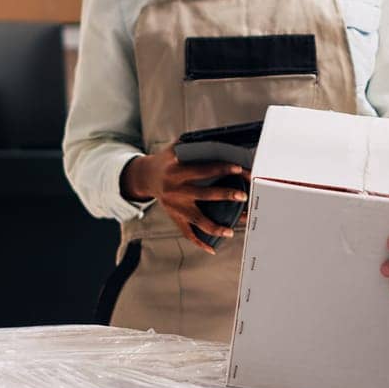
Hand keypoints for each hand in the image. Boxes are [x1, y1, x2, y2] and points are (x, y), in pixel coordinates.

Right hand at [121, 151, 247, 254]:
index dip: (221, 168)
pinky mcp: (175, 217)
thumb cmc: (167, 160)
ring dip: (214, 226)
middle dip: (225, 195)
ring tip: (230, 231)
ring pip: (197, 219)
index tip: (239, 168)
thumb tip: (218, 139)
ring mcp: (175, 206)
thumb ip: (193, 144)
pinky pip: (187, 233)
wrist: (145, 177)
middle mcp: (176, 190)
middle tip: (243, 196)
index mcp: (177, 172)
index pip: (203, 170)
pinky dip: (199, 242)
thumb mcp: (176, 148)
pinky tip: (212, 249)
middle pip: (204, 194)